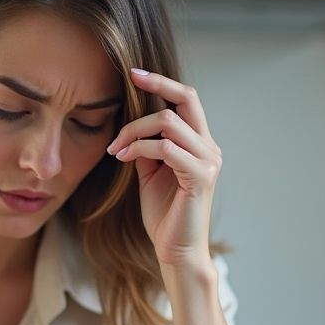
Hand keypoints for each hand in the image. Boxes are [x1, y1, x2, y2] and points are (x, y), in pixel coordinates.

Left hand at [106, 68, 221, 269]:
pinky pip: (167, 149)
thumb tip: (131, 125)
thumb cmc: (164, 214)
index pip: (186, 101)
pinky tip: (123, 158)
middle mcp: (209, 148)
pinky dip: (140, 148)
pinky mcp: (201, 177)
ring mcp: (208, 161)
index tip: (135, 73)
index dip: (162, 83)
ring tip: (116, 148)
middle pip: (188, 98)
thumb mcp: (150, 172)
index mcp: (199, 144)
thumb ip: (146, 146)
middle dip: (157, 85)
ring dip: (134, 130)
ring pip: (169, 123)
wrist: (176, 251)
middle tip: (129, 80)